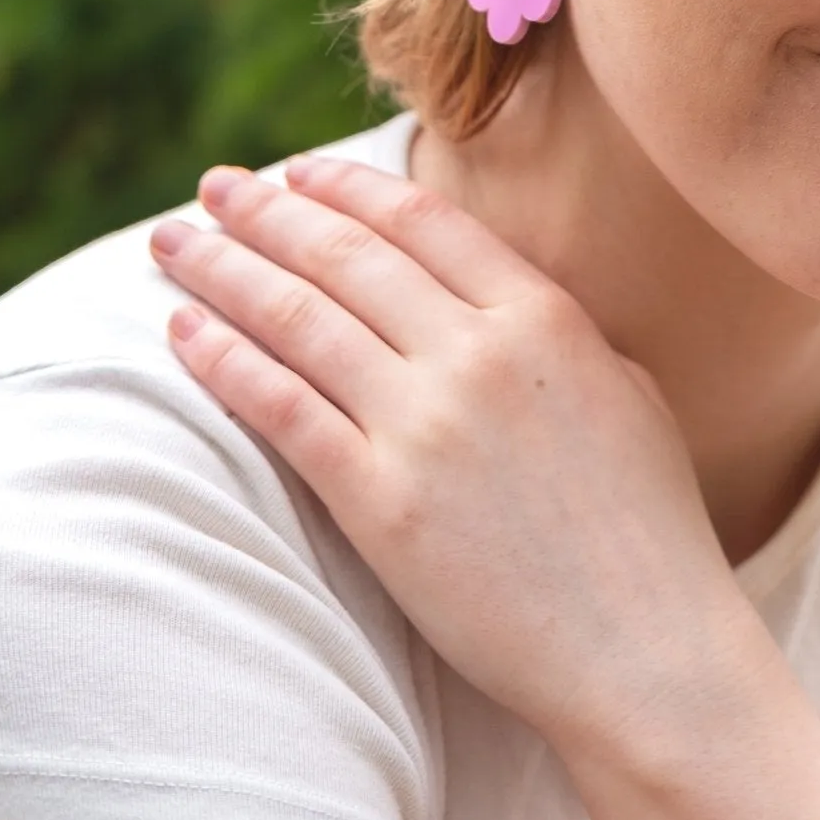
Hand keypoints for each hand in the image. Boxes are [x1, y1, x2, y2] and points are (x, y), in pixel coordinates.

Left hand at [148, 157, 759, 757]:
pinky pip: (283, 409)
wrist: (642, 646)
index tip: (295, 173)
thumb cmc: (648, 525)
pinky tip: (183, 331)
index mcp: (544, 316)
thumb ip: (554, 330)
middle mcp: (477, 353)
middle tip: (211, 189)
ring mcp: (425, 425)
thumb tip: (495, 299)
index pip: (421, 220)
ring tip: (172, 245)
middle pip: (346, 257)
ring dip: (225, 271)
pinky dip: (225, 363)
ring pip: (300, 319)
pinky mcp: (380, 503)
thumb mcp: (625, 389)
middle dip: (266, 213)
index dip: (347, 189)